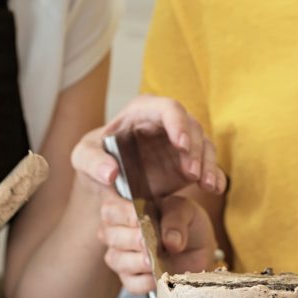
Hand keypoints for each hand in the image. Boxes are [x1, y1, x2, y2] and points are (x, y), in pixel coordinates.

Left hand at [71, 95, 226, 196]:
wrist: (110, 181)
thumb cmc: (97, 160)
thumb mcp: (83, 159)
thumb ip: (91, 162)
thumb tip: (110, 173)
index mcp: (142, 111)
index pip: (168, 108)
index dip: (178, 124)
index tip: (181, 145)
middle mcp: (167, 123)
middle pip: (192, 126)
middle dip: (195, 149)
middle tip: (192, 174)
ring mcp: (182, 143)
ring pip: (205, 145)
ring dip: (208, 164)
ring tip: (205, 186)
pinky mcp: (191, 162)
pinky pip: (209, 166)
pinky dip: (215, 176)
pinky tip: (215, 188)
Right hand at [98, 190, 216, 293]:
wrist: (198, 247)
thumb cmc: (185, 223)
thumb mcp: (184, 210)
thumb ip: (176, 219)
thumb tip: (170, 241)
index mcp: (124, 209)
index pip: (110, 210)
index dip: (122, 215)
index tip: (139, 220)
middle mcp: (116, 233)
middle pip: (110, 236)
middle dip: (132, 240)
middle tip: (149, 242)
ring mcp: (121, 257)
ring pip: (118, 260)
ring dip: (139, 261)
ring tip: (156, 259)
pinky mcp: (131, 280)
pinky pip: (132, 284)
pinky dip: (147, 281)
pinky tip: (159, 274)